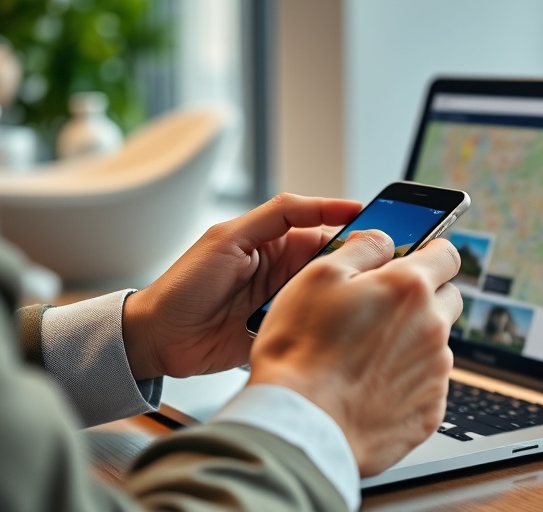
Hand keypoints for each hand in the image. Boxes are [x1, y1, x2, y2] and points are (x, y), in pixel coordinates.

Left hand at [121, 194, 361, 379]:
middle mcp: (286, 272)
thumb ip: (274, 216)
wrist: (157, 338)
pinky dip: (329, 327)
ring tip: (371, 299)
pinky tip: (347, 327)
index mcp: (275, 242)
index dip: (351, 224)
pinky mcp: (284, 332)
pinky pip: (314, 327)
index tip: (384, 223)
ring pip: (330, 296)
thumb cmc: (184, 284)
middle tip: (385, 267)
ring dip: (345, 298)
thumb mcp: (228, 238)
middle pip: (334, 264)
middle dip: (359, 264)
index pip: (324, 227)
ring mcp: (286, 303)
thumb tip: (321, 204)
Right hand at [248, 230, 461, 475]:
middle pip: (448, 299)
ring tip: (365, 355)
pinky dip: (406, 381)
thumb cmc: (301, 350)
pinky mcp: (429, 411)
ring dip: (412, 341)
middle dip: (424, 297)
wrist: (300, 424)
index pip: (448, 255)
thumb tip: (384, 238)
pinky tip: (371, 386)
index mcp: (409, 288)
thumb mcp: (318, 276)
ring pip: (436, 343)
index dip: (432, 252)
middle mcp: (432, 327)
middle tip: (383, 309)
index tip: (420, 257)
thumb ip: (362, 248)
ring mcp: (435, 372)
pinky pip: (427, 385)